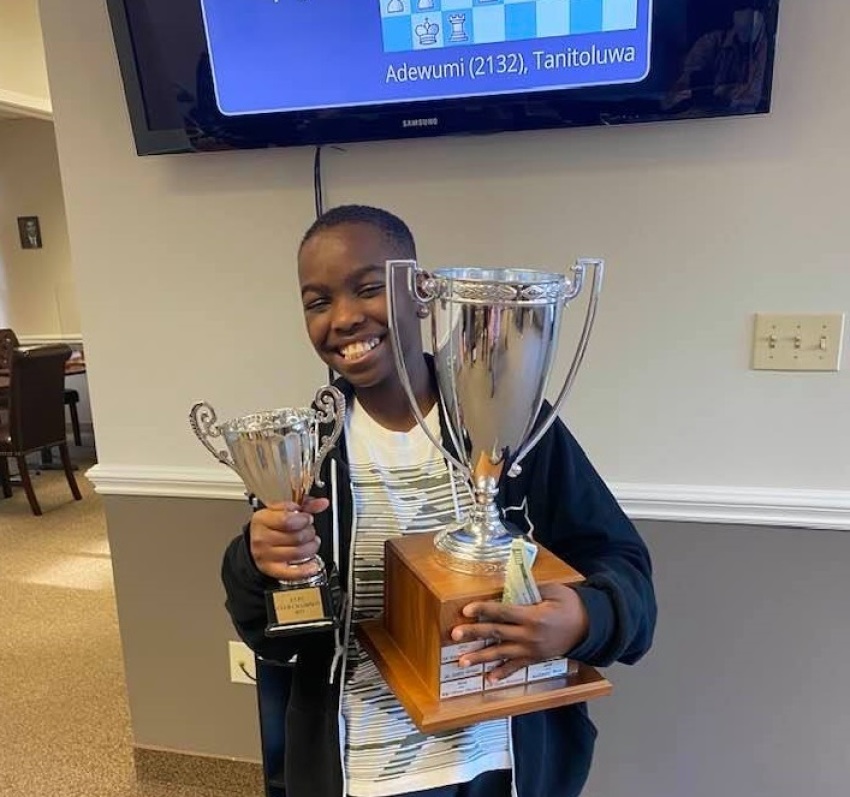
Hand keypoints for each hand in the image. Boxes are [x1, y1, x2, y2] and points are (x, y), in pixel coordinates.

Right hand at [248, 497, 328, 581]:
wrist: (256, 543)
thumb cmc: (270, 525)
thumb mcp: (283, 510)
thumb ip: (305, 505)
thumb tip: (323, 503)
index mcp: (262, 519)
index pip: (286, 520)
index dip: (303, 519)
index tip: (307, 518)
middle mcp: (262, 538)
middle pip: (296, 537)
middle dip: (309, 532)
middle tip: (309, 529)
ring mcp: (266, 555)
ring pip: (298, 552)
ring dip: (311, 547)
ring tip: (311, 542)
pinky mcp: (272, 570)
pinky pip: (293, 572)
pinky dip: (307, 569)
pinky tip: (313, 564)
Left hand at [450, 583, 588, 682]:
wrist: (590, 627)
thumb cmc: (571, 604)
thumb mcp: (554, 591)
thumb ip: (531, 590)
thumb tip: (509, 589)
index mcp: (532, 616)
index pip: (502, 612)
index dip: (483, 610)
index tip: (466, 610)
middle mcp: (529, 635)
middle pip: (496, 633)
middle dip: (474, 634)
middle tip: (454, 635)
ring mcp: (532, 649)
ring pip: (501, 653)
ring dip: (481, 657)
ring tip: (463, 662)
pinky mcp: (535, 658)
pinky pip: (516, 667)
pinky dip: (503, 673)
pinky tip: (490, 679)